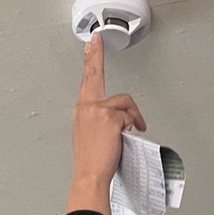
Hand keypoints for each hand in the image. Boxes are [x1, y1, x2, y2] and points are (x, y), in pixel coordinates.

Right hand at [66, 34, 145, 214]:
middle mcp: (86, 106)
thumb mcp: (90, 135)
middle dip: (95, 55)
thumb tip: (119, 118)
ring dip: (132, 115)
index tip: (90, 43)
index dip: (89, 59)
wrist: (89, 175)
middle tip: (96, 39)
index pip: (86, 80)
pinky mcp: (110, 117)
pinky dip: (132, 126)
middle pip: (94, 74)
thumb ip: (100, 119)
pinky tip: (126, 137)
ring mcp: (97, 110)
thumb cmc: (90, 161)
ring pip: (123, 102)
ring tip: (131, 131)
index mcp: (81, 109)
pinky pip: (130, 116)